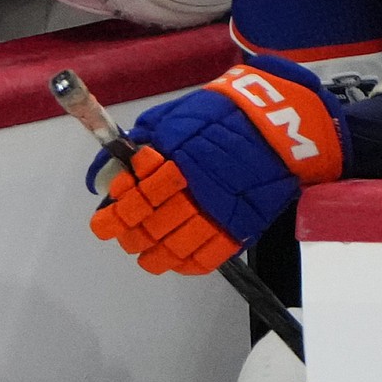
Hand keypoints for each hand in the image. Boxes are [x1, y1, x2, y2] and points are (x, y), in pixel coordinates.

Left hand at [85, 55, 348, 273]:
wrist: (276, 127)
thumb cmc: (219, 117)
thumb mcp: (173, 119)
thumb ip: (141, 145)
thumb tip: (109, 171)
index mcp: (177, 160)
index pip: (140, 196)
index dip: (118, 212)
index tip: (105, 220)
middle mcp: (196, 190)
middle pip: (154, 225)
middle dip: (131, 235)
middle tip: (121, 236)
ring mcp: (219, 212)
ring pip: (177, 247)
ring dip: (154, 255)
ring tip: (144, 255)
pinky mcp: (240, 227)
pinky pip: (209, 256)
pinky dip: (188, 264)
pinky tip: (175, 261)